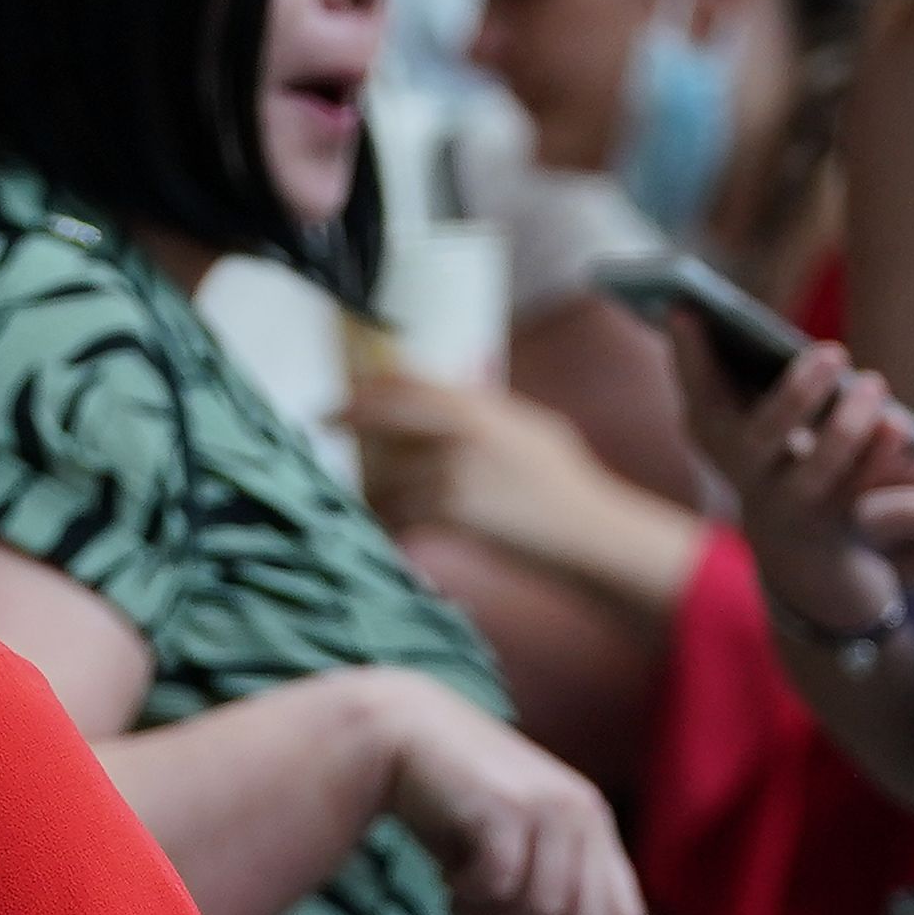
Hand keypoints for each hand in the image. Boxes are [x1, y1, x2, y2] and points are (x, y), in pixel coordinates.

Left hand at [344, 364, 577, 545]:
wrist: (588, 531)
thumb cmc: (568, 485)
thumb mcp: (533, 431)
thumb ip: (493, 410)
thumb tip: (465, 390)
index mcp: (483, 407)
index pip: (414, 383)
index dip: (374, 385)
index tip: (350, 392)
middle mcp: (464, 430)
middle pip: (390, 412)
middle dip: (351, 415)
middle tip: (325, 422)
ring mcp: (455, 469)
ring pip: (388, 471)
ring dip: (369, 484)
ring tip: (358, 494)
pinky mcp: (452, 509)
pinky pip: (400, 513)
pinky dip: (387, 521)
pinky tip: (381, 527)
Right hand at [369, 672, 647, 914]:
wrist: (402, 734)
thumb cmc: (454, 806)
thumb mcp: (515, 849)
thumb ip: (544, 895)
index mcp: (595, 826)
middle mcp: (583, 813)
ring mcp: (549, 806)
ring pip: (544, 911)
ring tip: (465, 907)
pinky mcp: (507, 806)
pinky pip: (501, 887)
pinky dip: (470, 901)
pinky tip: (449, 885)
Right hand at [689, 331, 913, 633]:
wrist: (799, 545)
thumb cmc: (772, 448)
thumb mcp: (743, 411)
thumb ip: (724, 367)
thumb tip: (695, 309)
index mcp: (715, 433)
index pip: (697, 392)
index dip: (690, 356)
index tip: (689, 309)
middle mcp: (745, 472)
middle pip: (763, 435)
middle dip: (798, 393)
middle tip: (835, 351)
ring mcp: (791, 503)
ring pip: (818, 470)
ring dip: (848, 427)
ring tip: (874, 384)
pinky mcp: (836, 523)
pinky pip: (862, 491)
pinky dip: (881, 459)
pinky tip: (897, 425)